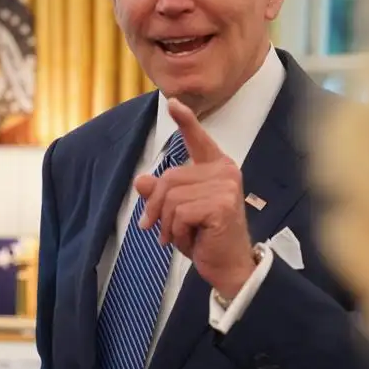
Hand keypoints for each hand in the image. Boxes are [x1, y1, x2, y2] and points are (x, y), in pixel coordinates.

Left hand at [136, 98, 255, 298]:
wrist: (227, 266)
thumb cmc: (205, 237)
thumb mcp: (177, 213)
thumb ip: (161, 194)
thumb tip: (141, 180)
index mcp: (216, 167)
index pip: (198, 140)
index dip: (185, 121)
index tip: (172, 102)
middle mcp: (225, 171)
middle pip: (169, 178)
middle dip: (156, 208)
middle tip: (158, 231)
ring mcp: (226, 186)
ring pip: (171, 198)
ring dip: (168, 224)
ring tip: (181, 236)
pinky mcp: (222, 204)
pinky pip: (179, 213)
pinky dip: (176, 231)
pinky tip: (191, 240)